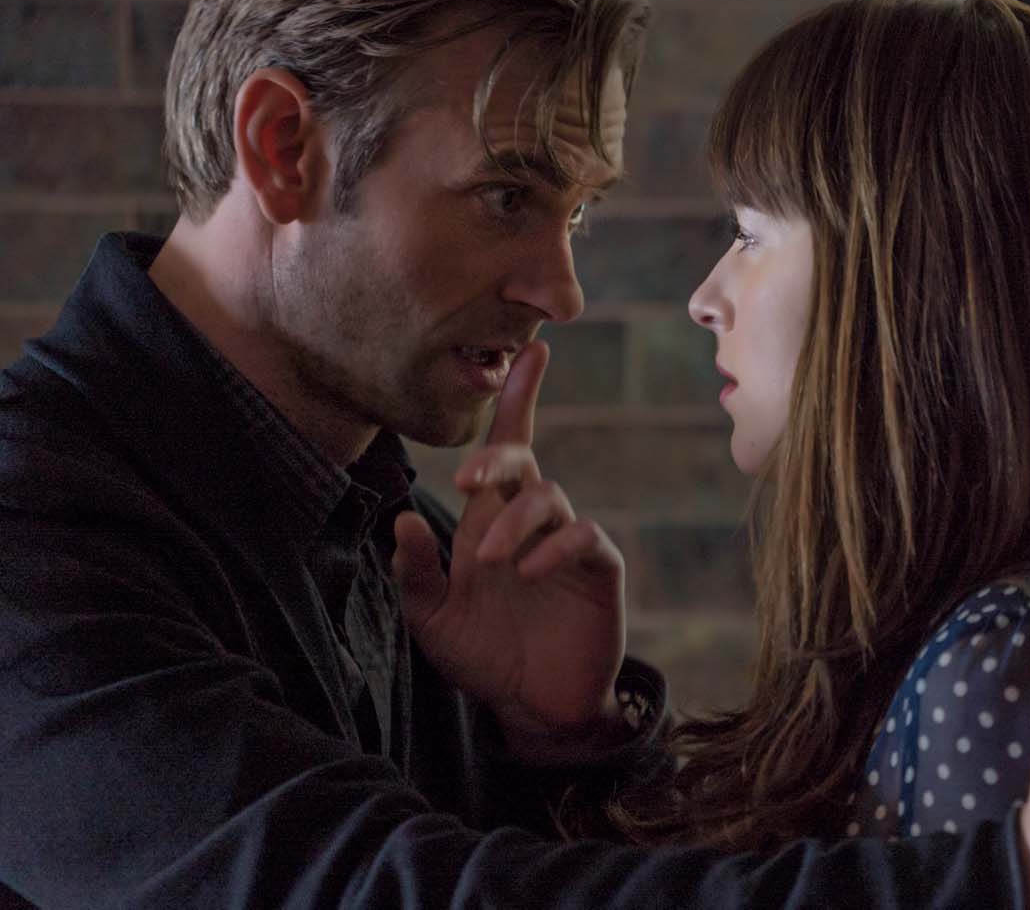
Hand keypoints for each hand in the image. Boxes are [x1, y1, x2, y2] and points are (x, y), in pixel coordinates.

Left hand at [390, 342, 626, 749]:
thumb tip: (404, 521)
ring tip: (490, 559)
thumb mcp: (433, 620)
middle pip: (524, 462)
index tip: (533, 351)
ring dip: (515, 520)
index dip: (519, 398)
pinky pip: (584, 539)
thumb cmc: (485, 655)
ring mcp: (567, 544)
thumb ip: (416, 573)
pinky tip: (529, 571)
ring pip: (550, 499)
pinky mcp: (599, 570)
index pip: (506, 449)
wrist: (533, 706)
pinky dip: (555, 547)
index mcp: (491, 519)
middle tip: (467, 480)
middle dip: (498, 457)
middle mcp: (531, 522)